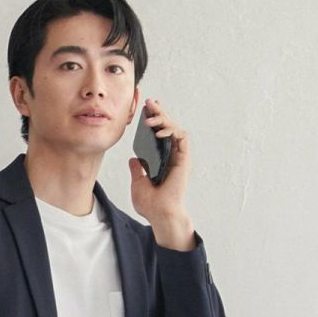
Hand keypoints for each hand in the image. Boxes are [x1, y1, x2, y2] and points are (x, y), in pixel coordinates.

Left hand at [128, 97, 191, 229]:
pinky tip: (159, 132)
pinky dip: (171, 130)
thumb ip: (137, 170)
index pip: (159, 135)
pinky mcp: (184, 158)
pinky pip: (180, 136)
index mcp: (161, 160)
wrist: (161, 214)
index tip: (146, 111)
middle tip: (149, 103)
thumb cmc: (151, 205)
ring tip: (150, 119)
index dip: (154, 121)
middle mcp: (171, 156)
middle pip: (167, 127)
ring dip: (163, 119)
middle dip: (159, 112)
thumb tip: (134, 159)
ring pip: (174, 128)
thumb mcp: (138, 183)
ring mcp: (178, 156)